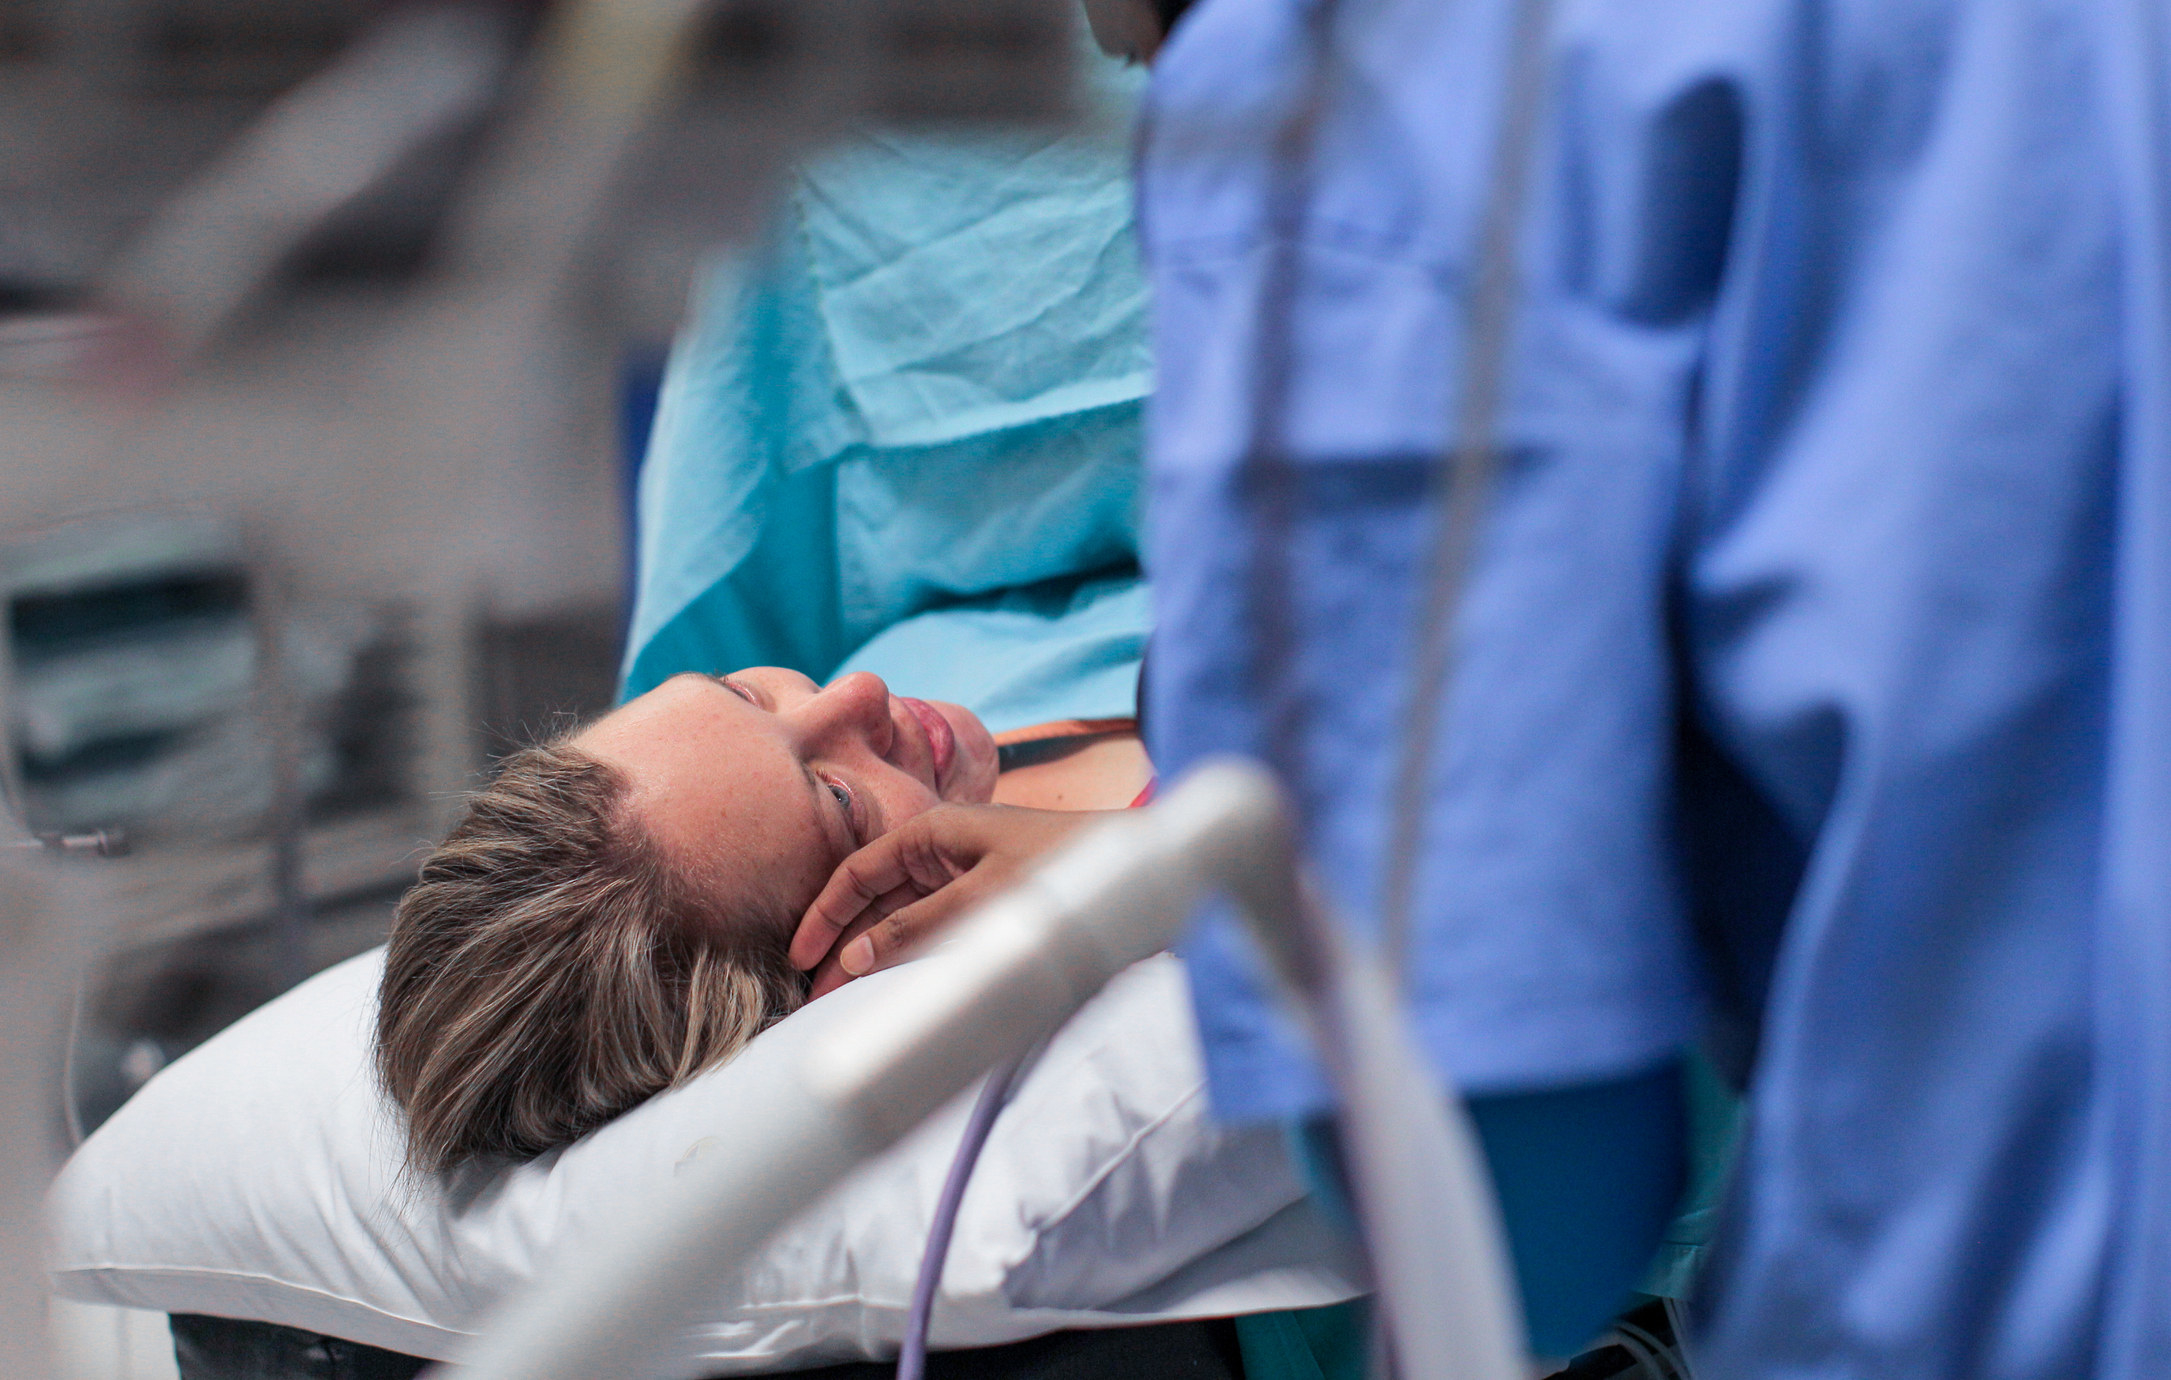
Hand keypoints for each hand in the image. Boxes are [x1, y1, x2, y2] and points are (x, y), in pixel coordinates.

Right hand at [791, 804, 1107, 996]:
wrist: (1139, 872)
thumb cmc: (1065, 870)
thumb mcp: (983, 901)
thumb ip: (916, 930)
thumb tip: (852, 959)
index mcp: (933, 831)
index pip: (858, 873)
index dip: (824, 916)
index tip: (799, 960)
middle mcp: (944, 849)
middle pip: (876, 901)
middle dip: (845, 946)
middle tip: (816, 999)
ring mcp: (966, 876)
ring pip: (904, 920)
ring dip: (875, 957)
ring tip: (845, 1003)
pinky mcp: (989, 902)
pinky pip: (936, 931)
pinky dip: (912, 957)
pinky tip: (896, 987)